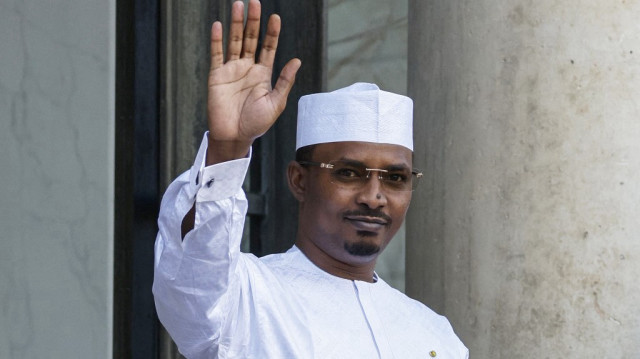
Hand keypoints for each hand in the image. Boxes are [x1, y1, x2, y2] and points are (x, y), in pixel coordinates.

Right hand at [206, 0, 300, 164]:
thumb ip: (284, 81)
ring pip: (235, 42)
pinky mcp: (217, 76)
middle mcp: (247, 68)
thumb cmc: (256, 124)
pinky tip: (219, 26)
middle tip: (255, 2)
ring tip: (239, 5)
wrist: (234, 137)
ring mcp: (231, 70)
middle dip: (253, 21)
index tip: (275, 17)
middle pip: (251, 39)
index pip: (268, 47)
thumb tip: (297, 60)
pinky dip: (217, 41)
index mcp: (263, 74)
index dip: (272, 33)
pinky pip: (216, 55)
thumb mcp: (275, 103)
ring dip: (237, 24)